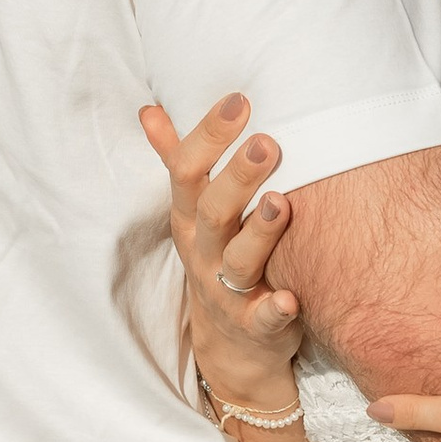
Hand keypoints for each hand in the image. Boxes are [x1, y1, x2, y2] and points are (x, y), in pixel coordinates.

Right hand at [139, 93, 301, 415]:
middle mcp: (204, 251)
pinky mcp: (255, 325)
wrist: (232, 342)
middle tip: (267, 143)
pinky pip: (262, 318)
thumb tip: (150, 111)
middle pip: (213, 212)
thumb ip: (177, 160)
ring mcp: (227, 290)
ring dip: (260, 232)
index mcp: (190, 218)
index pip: (187, 172)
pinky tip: (290, 296)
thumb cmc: (220, 256)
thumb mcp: (194, 210)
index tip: (239, 100)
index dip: (208, 136)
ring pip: (238, 260)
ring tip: (284, 201)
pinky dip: (275, 310)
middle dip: (237, 177)